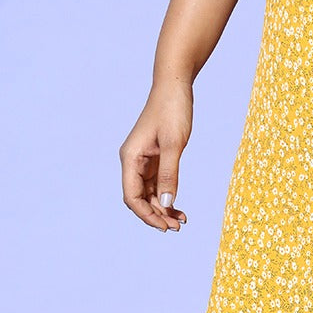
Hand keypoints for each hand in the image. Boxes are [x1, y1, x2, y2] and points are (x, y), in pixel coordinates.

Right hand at [119, 80, 191, 231]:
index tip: (164, 226)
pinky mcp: (154, 158)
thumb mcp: (174, 144)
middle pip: (139, 199)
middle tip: (177, 227)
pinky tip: (178, 207)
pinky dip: (166, 196)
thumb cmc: (172, 109)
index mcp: (130, 158)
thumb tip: (166, 203)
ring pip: (149, 194)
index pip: (131, 196)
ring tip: (181, 221)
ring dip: (162, 209)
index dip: (146, 215)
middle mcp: (132, 161)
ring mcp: (143, 161)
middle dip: (156, 215)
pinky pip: (157, 184)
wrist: (175, 85)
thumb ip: (169, 174)